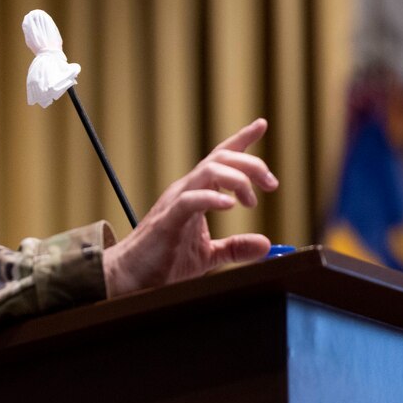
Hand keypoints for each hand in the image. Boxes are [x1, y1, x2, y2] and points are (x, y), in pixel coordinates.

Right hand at [103, 118, 276, 297]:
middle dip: (251, 164)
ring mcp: (174, 203)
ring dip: (237, 179)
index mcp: (195, 194)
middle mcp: (185, 191)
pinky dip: (212, 199)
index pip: (220, 159)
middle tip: (271, 185)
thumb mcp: (208, 255)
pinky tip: (230, 205)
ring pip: (208, 172)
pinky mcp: (167, 220)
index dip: (241, 140)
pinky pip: (190, 200)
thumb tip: (265, 244)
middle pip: (221, 159)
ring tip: (250, 200)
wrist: (130, 277)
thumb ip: (236, 247)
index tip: (260, 125)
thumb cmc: (164, 262)